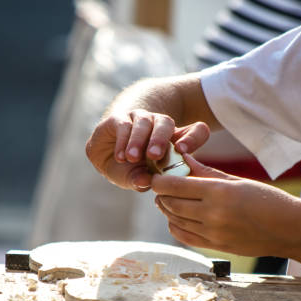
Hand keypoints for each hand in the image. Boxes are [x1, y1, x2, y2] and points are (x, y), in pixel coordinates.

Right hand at [86, 109, 208, 191]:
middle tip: (154, 156)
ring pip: (144, 122)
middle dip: (160, 139)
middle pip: (166, 122)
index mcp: (173, 140)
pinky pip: (124, 125)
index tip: (183, 151)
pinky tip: (121, 157)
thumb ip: (142, 179)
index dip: (193, 138)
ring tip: (132, 158)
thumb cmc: (129, 168)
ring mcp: (139, 119)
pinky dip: (123, 141)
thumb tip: (146, 182)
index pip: (195, 131)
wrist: (105, 155)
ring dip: (138, 140)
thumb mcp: (139, 177)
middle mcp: (158, 125)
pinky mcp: (119, 118)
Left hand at [152, 154, 300, 257]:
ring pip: (175, 221)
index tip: (156, 177)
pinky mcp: (214, 247)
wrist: (287, 229)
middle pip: (171, 204)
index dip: (159, 181)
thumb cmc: (265, 199)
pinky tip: (176, 218)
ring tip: (168, 200)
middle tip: (161, 188)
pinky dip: (174, 226)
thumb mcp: (236, 180)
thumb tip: (182, 157)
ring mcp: (212, 233)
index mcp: (218, 192)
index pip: (175, 186)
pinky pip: (184, 237)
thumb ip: (205, 171)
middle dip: (161, 195)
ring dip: (166, 210)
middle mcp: (212, 214)